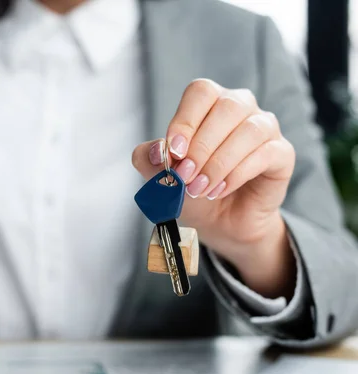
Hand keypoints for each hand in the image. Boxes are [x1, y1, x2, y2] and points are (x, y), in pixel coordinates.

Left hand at [133, 79, 295, 297]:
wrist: (221, 222)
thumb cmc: (193, 190)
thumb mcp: (162, 176)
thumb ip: (150, 159)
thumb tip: (156, 151)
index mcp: (209, 104)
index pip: (200, 93)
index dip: (185, 120)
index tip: (173, 152)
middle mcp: (240, 107)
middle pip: (227, 107)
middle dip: (201, 146)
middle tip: (184, 177)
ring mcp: (265, 127)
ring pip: (249, 130)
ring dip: (219, 163)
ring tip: (200, 188)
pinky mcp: (282, 153)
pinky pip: (266, 153)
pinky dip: (237, 174)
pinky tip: (220, 190)